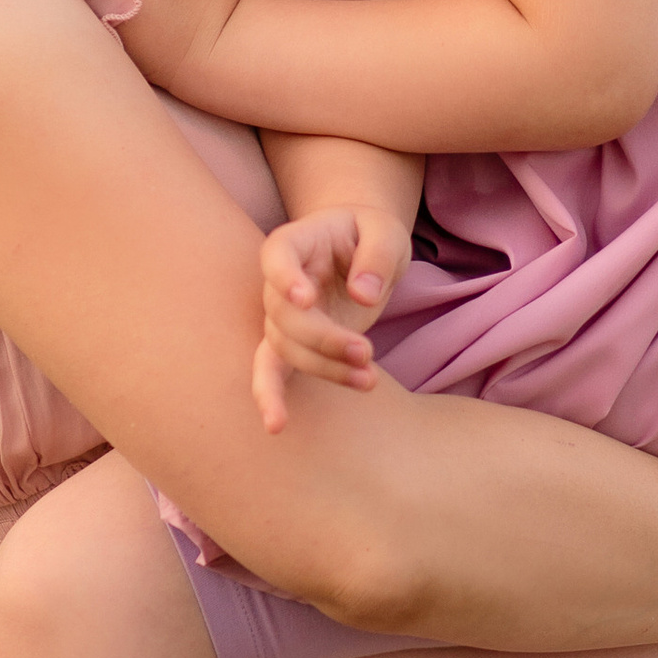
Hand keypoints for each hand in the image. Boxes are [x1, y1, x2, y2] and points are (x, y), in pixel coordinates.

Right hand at [251, 206, 413, 429]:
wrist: (362, 250)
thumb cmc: (370, 234)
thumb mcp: (386, 232)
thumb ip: (377, 257)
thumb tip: (362, 297)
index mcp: (295, 243)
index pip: (277, 257)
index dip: (285, 279)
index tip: (306, 298)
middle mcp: (278, 282)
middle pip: (284, 315)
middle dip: (323, 339)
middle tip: (365, 352)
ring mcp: (281, 316)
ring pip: (287, 349)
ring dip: (324, 369)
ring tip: (369, 380)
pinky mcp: (295, 344)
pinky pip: (272, 370)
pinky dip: (272, 397)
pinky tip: (276, 426)